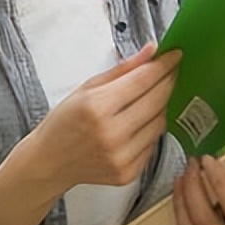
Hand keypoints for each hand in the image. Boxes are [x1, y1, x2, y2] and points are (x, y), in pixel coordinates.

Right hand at [29, 43, 180, 192]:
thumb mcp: (87, 87)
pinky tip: (142, 121)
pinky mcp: (129, 173)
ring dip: (163, 105)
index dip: (163, 66)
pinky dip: (152, 129)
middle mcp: (112, 134)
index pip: (142, 80)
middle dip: (169, 81)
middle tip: (173, 70)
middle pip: (157, 101)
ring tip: (155, 95)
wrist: (49, 162)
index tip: (175, 55)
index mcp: (98, 107)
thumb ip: (123, 69)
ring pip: (161, 123)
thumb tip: (152, 51)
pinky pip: (153, 144)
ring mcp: (122, 157)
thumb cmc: (64, 122)